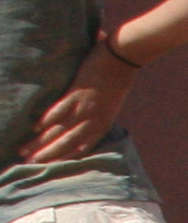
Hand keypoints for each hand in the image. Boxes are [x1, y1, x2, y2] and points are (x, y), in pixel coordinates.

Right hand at [17, 49, 133, 165]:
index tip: (50, 167)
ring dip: (42, 143)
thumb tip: (83, 111)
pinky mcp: (78, 93)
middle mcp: (94, 120)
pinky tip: (35, 128)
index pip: (83, 147)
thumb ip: (97, 108)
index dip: (65, 158)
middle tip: (30, 165)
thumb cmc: (118, 74)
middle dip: (48, 156)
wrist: (125, 55)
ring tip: (26, 152)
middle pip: (68, 143)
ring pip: (61, 131)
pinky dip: (47, 119)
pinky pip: (59, 110)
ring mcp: (86, 107)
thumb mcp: (110, 100)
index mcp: (103, 122)